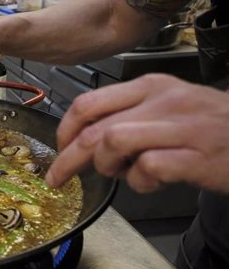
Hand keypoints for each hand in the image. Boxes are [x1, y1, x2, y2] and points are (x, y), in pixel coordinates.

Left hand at [45, 74, 228, 193]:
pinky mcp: (196, 156)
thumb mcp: (167, 108)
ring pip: (113, 141)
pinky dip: (140, 182)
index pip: (88, 103)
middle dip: (68, 158)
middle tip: (58, 178)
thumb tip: (85, 140)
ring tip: (120, 174)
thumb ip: (128, 116)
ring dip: (106, 166)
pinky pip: (148, 167)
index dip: (64, 131)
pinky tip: (151, 182)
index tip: (59, 150)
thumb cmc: (210, 127)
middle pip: (94, 128)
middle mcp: (163, 101)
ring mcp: (180, 127)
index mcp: (150, 87)